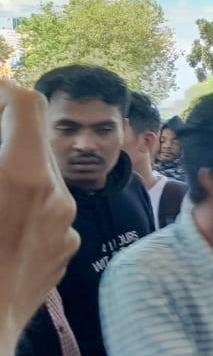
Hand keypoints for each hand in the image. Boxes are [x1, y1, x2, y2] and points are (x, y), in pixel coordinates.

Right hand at [0, 81, 78, 341]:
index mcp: (22, 175)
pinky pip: (45, 212)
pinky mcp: (64, 252)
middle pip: (33, 138)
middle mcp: (55, 195)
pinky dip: (20, 206)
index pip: (25, 103)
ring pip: (41, 177)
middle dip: (0, 132)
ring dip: (10, 170)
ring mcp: (64, 226)